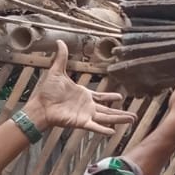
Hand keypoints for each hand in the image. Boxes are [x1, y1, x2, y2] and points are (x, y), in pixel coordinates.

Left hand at [23, 42, 137, 135]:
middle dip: (121, 113)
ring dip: (119, 119)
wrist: (40, 105)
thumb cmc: (47, 91)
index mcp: (84, 95)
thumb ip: (61, 57)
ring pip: (106, 118)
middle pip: (108, 110)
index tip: (120, 97)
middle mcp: (87, 106)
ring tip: (132, 120)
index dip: (110, 97)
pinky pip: (94, 127)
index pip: (101, 96)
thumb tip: (59, 41)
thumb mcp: (57, 71)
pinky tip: (113, 132)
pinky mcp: (81, 122)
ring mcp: (85, 115)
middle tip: (134, 115)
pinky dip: (103, 130)